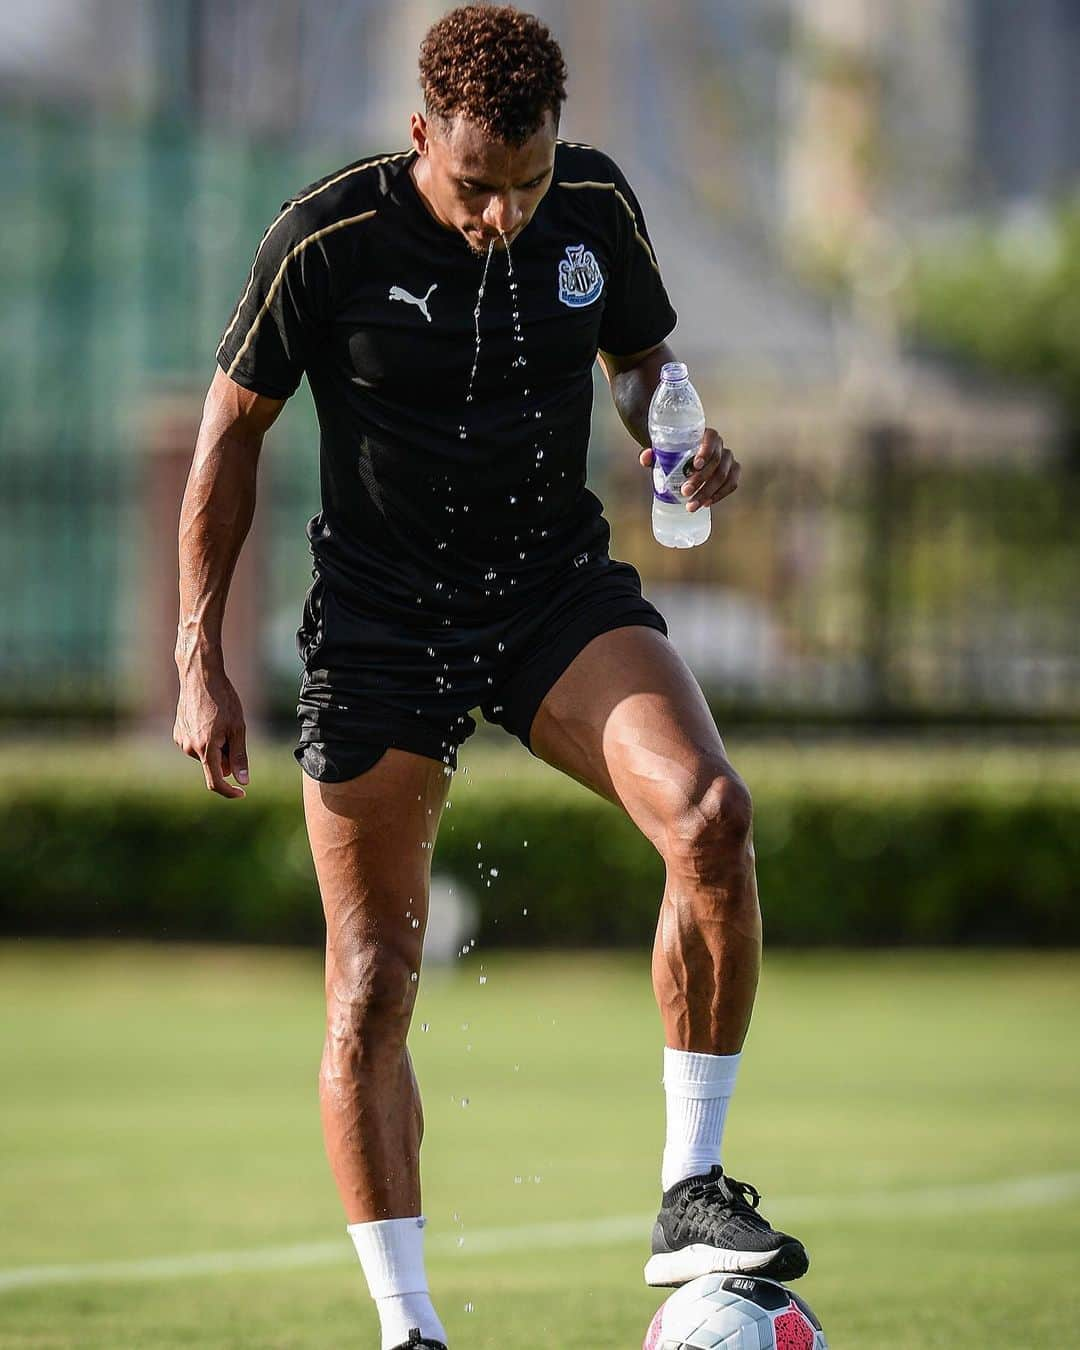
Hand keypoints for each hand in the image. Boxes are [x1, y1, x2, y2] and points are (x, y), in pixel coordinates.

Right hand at [173, 659, 248, 798]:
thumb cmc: (223, 700)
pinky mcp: (178, 733)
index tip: (241, 792)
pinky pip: (197, 745)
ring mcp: (181, 740)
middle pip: (214, 765)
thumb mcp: (238, 728)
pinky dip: (207, 740)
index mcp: (206, 749)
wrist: (199, 677)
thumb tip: (242, 781)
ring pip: (206, 755)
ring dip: (217, 747)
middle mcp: (189, 748)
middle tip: (234, 732)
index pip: (216, 782)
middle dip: (227, 757)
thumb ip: (239, 756)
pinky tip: (209, 719)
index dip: (230, 792)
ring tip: (220, 721)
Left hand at [639, 427, 740, 511]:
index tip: (695, 465)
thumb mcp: (664, 452)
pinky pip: (732, 484)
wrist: (687, 457)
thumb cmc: (675, 453)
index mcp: (706, 435)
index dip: (706, 451)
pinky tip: (707, 504)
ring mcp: (729, 460)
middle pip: (717, 462)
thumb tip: (645, 458)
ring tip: (692, 505)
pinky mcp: (733, 473)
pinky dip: (720, 495)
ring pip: (724, 476)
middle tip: (684, 492)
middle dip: (701, 479)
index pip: (712, 438)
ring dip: (708, 492)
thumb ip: (654, 454)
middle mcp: (721, 446)